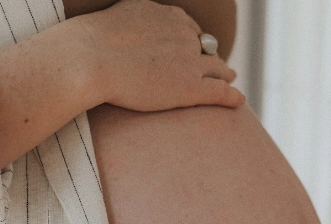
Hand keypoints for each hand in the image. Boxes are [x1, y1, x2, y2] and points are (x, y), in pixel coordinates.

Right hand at [75, 0, 245, 110]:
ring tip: (230, 81)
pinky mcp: (189, 87)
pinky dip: (232, 96)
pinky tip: (239, 101)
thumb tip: (127, 23)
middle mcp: (183, 35)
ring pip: (217, 68)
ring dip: (225, 74)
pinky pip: (219, 91)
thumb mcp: (117, 16)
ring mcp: (189, 61)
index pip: (188, 28)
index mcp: (167, 16)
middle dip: (210, 56)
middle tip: (216, 67)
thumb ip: (131, 19)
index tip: (194, 49)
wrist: (91, 58)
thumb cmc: (93, 41)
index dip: (193, 41)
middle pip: (205, 46)